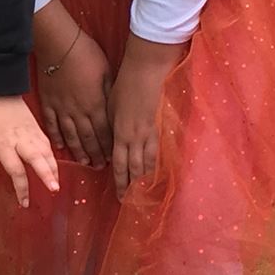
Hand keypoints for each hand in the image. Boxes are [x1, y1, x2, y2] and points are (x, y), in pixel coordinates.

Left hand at [0, 93, 59, 207]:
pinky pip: (47, 144)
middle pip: (38, 160)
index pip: (16, 170)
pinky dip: (52, 157)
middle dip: (47, 176)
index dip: (21, 188)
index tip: (24, 202)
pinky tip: (53, 166)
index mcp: (3, 144)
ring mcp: (31, 132)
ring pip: (47, 152)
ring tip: (56, 183)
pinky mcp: (37, 126)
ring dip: (53, 168)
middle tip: (54, 190)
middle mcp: (20, 140)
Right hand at [33, 1, 112, 167]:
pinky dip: (56, 137)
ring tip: (84, 163)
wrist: (58, 44)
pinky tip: (59, 147)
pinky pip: (52, 124)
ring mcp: (61, 109)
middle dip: (95, 154)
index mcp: (95, 104)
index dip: (108, 147)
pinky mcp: (47, 102)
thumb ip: (109, 95)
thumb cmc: (86, 54)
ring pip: (70, 136)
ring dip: (78, 151)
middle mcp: (78, 112)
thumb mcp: (107, 73)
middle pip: (88, 138)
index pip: (104, 132)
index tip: (112, 160)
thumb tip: (115, 111)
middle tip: (100, 167)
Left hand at [108, 33, 182, 195]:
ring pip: (150, 163)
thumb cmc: (124, 87)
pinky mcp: (163, 127)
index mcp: (121, 134)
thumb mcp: (110, 109)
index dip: (120, 182)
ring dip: (148, 180)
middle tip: (134, 202)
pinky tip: (161, 173)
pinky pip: (160, 152)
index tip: (120, 196)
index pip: (120, 165)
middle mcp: (137, 138)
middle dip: (134, 187)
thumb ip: (112, 130)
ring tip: (148, 194)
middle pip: (136, 169)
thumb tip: (113, 147)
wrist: (146, 72)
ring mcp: (152, 134)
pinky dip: (160, 165)